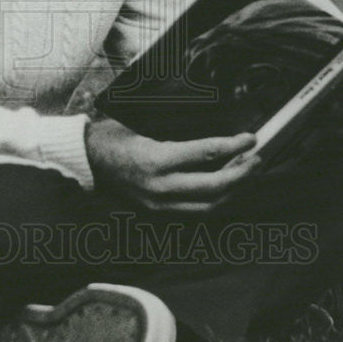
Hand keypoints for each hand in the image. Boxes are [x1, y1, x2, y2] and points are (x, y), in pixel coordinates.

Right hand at [84, 116, 259, 213]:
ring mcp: (160, 204)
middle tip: (257, 159)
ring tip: (245, 172)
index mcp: (157, 160)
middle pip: (215, 187)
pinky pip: (196, 212)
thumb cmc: (112, 137)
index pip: (206, 154)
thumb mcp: (143, 129)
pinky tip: (224, 187)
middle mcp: (161, 187)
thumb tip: (216, 139)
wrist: (85, 162)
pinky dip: (215, 201)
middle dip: (242, 174)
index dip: (234, 146)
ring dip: (233, 191)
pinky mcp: (159, 212)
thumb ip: (179, 139)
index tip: (251, 139)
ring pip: (210, 206)